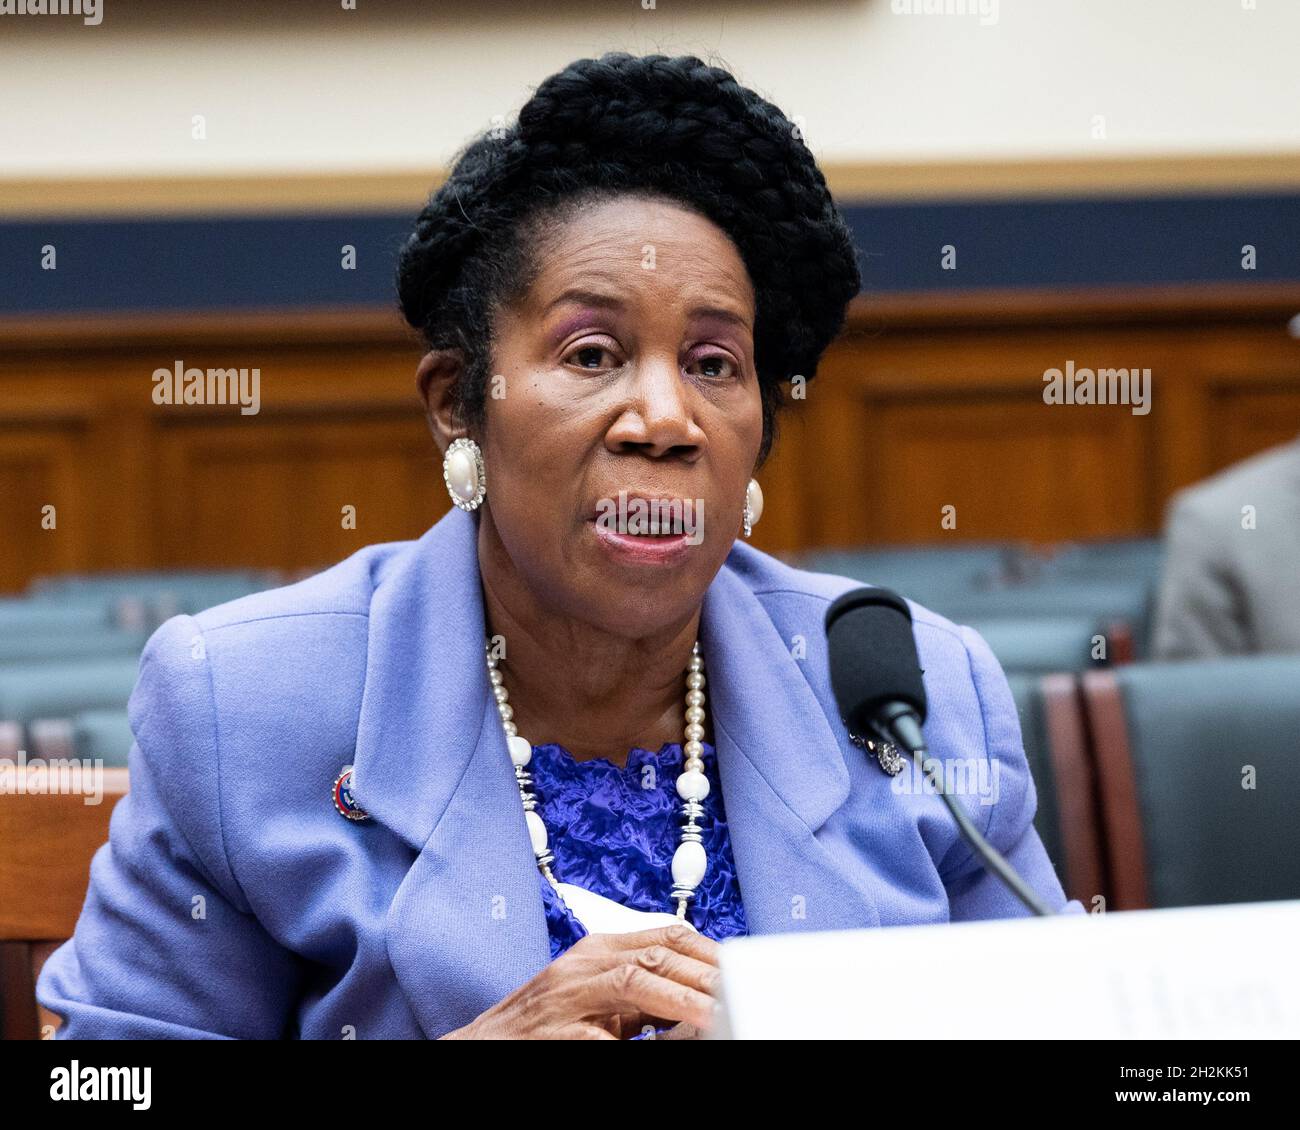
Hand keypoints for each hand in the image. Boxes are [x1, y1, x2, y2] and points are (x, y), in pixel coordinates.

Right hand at [441, 924, 720, 1038]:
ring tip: (714, 1016)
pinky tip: (663, 1045)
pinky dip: (632, 1042)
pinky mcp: (558, 1035)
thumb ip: (643, 995)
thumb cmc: (545, 1025)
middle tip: (740, 995)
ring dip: (679, 999)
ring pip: (634, 981)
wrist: (485, 1045)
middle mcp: (585, 965)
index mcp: (600, 950)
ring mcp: (569, 998)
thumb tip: (700, 1004)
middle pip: (657, 955)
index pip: (667, 936)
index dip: (708, 951)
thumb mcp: (599, 998)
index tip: (739, 969)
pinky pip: (601, 1036)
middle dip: (703, 975)